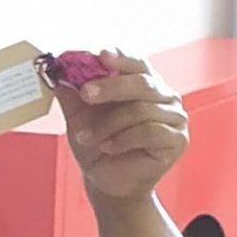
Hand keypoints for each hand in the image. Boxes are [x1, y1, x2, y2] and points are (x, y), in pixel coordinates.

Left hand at [59, 51, 187, 205]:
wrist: (106, 180)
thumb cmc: (98, 145)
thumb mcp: (79, 116)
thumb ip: (71, 92)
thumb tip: (59, 68)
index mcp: (145, 84)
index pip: (137, 63)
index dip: (121, 58)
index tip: (101, 55)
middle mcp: (165, 96)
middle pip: (142, 83)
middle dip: (110, 87)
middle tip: (85, 94)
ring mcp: (175, 118)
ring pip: (141, 110)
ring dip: (107, 124)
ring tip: (86, 137)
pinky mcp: (178, 140)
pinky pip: (150, 131)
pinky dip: (123, 139)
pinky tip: (108, 147)